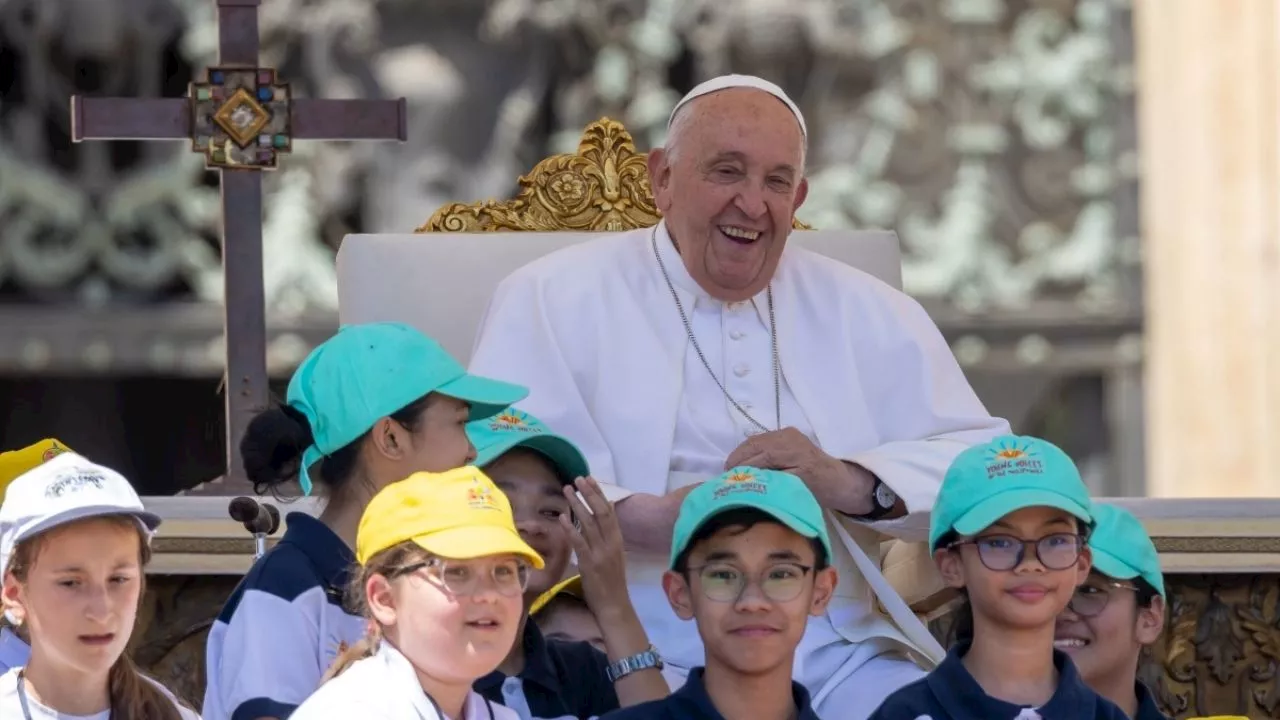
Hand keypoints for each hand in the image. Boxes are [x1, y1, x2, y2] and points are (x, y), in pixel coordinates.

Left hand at [559, 476, 629, 616]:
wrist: (614, 606)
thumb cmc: (612, 582)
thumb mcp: (614, 554)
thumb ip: (608, 535)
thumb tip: (605, 513)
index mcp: (618, 540)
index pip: (610, 511)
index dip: (600, 494)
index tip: (590, 479)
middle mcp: (611, 543)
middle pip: (602, 512)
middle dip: (590, 493)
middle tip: (578, 478)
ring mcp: (601, 553)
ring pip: (589, 523)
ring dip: (578, 504)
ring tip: (567, 490)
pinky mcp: (590, 564)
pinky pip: (579, 542)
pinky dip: (571, 528)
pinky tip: (562, 517)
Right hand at [724, 428, 874, 514]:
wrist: (839, 480)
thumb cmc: (819, 489)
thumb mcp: (796, 490)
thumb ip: (772, 482)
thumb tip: (748, 482)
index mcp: (790, 450)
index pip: (757, 457)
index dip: (741, 470)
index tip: (728, 483)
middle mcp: (786, 436)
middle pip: (752, 446)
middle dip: (737, 462)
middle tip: (725, 479)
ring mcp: (785, 433)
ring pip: (753, 442)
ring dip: (740, 456)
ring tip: (732, 472)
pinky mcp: (784, 435)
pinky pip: (760, 441)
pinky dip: (749, 452)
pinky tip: (744, 464)